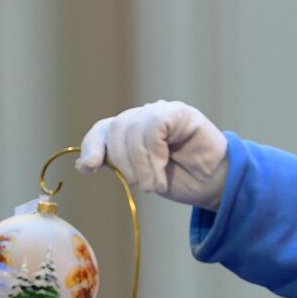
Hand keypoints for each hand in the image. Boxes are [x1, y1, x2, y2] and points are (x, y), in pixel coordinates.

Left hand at [75, 100, 228, 209]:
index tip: (89, 169)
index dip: (92, 147)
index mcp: (130, 131)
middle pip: (116, 130)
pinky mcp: (180, 112)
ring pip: (134, 129)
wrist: (214, 185)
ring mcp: (161, 112)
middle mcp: (143, 117)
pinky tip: (164, 167)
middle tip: (141, 185)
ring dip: (142, 164)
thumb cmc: (180, 180)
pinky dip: (155, 152)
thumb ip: (115, 165)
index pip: (102, 131)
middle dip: (124, 163)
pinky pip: (155, 126)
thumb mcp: (141, 175)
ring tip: (154, 184)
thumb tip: (82, 164)